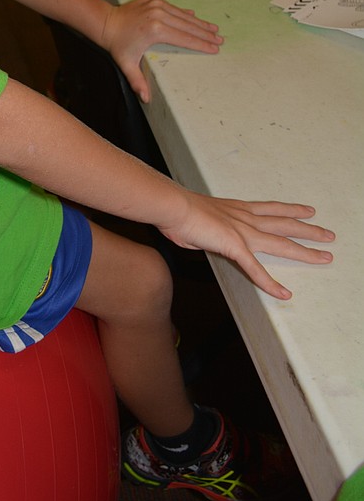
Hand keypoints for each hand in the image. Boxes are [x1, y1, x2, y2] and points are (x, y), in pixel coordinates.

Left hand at [100, 0, 221, 103]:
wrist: (106, 22)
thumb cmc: (118, 45)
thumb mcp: (127, 64)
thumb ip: (137, 81)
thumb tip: (146, 99)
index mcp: (155, 31)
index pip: (184, 39)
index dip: (201, 45)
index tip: (215, 48)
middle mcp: (159, 15)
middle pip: (188, 26)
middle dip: (206, 34)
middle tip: (221, 39)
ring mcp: (157, 5)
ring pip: (183, 16)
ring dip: (199, 23)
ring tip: (214, 29)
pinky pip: (174, 8)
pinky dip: (185, 14)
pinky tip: (196, 18)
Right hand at [157, 192, 333, 299]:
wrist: (173, 206)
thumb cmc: (177, 211)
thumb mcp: (198, 218)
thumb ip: (208, 228)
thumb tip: (202, 235)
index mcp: (236, 209)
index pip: (271, 209)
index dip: (291, 210)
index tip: (307, 210)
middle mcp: (245, 218)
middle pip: (284, 224)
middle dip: (308, 229)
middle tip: (328, 233)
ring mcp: (243, 232)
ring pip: (281, 242)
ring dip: (305, 250)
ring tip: (325, 256)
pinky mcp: (235, 247)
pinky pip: (256, 270)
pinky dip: (270, 283)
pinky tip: (284, 293)